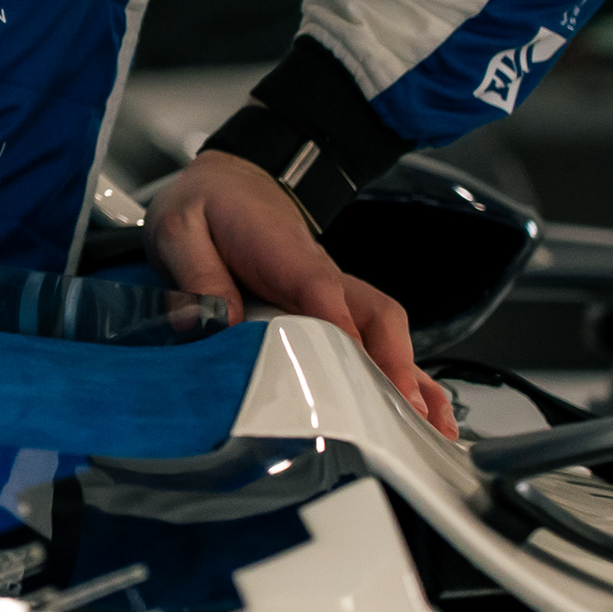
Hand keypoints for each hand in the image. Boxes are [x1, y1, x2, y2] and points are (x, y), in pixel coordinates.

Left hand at [148, 151, 458, 438]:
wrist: (229, 182)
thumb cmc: (210, 206)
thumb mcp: (180, 228)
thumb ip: (197, 274)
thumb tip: (209, 324)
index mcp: (285, 254)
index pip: (322, 293)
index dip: (342, 334)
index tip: (355, 377)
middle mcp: (323, 276)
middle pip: (375, 315)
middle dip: (394, 366)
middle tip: (402, 415)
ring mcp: (335, 294)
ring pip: (386, 332)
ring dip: (411, 377)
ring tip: (432, 429)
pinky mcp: (333, 309)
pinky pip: (375, 341)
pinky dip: (401, 374)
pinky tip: (421, 410)